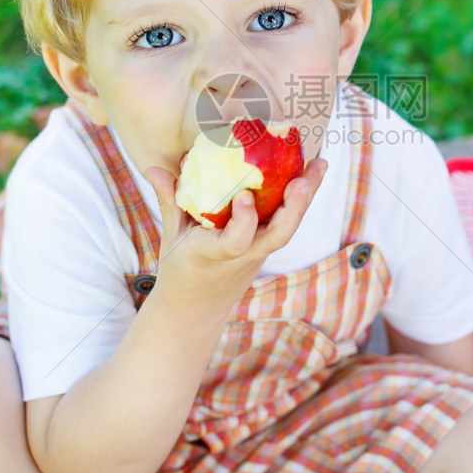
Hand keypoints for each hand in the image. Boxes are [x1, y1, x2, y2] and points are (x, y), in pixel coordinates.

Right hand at [144, 158, 327, 309]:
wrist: (197, 309)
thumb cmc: (181, 268)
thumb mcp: (172, 237)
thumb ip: (169, 201)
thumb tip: (152, 168)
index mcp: (216, 254)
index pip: (237, 242)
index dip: (244, 220)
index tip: (244, 195)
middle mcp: (245, 255)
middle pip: (278, 236)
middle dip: (294, 208)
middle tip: (303, 180)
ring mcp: (260, 252)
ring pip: (289, 228)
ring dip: (306, 197)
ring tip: (320, 164)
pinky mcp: (267, 246)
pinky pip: (287, 221)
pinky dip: (299, 198)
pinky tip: (310, 171)